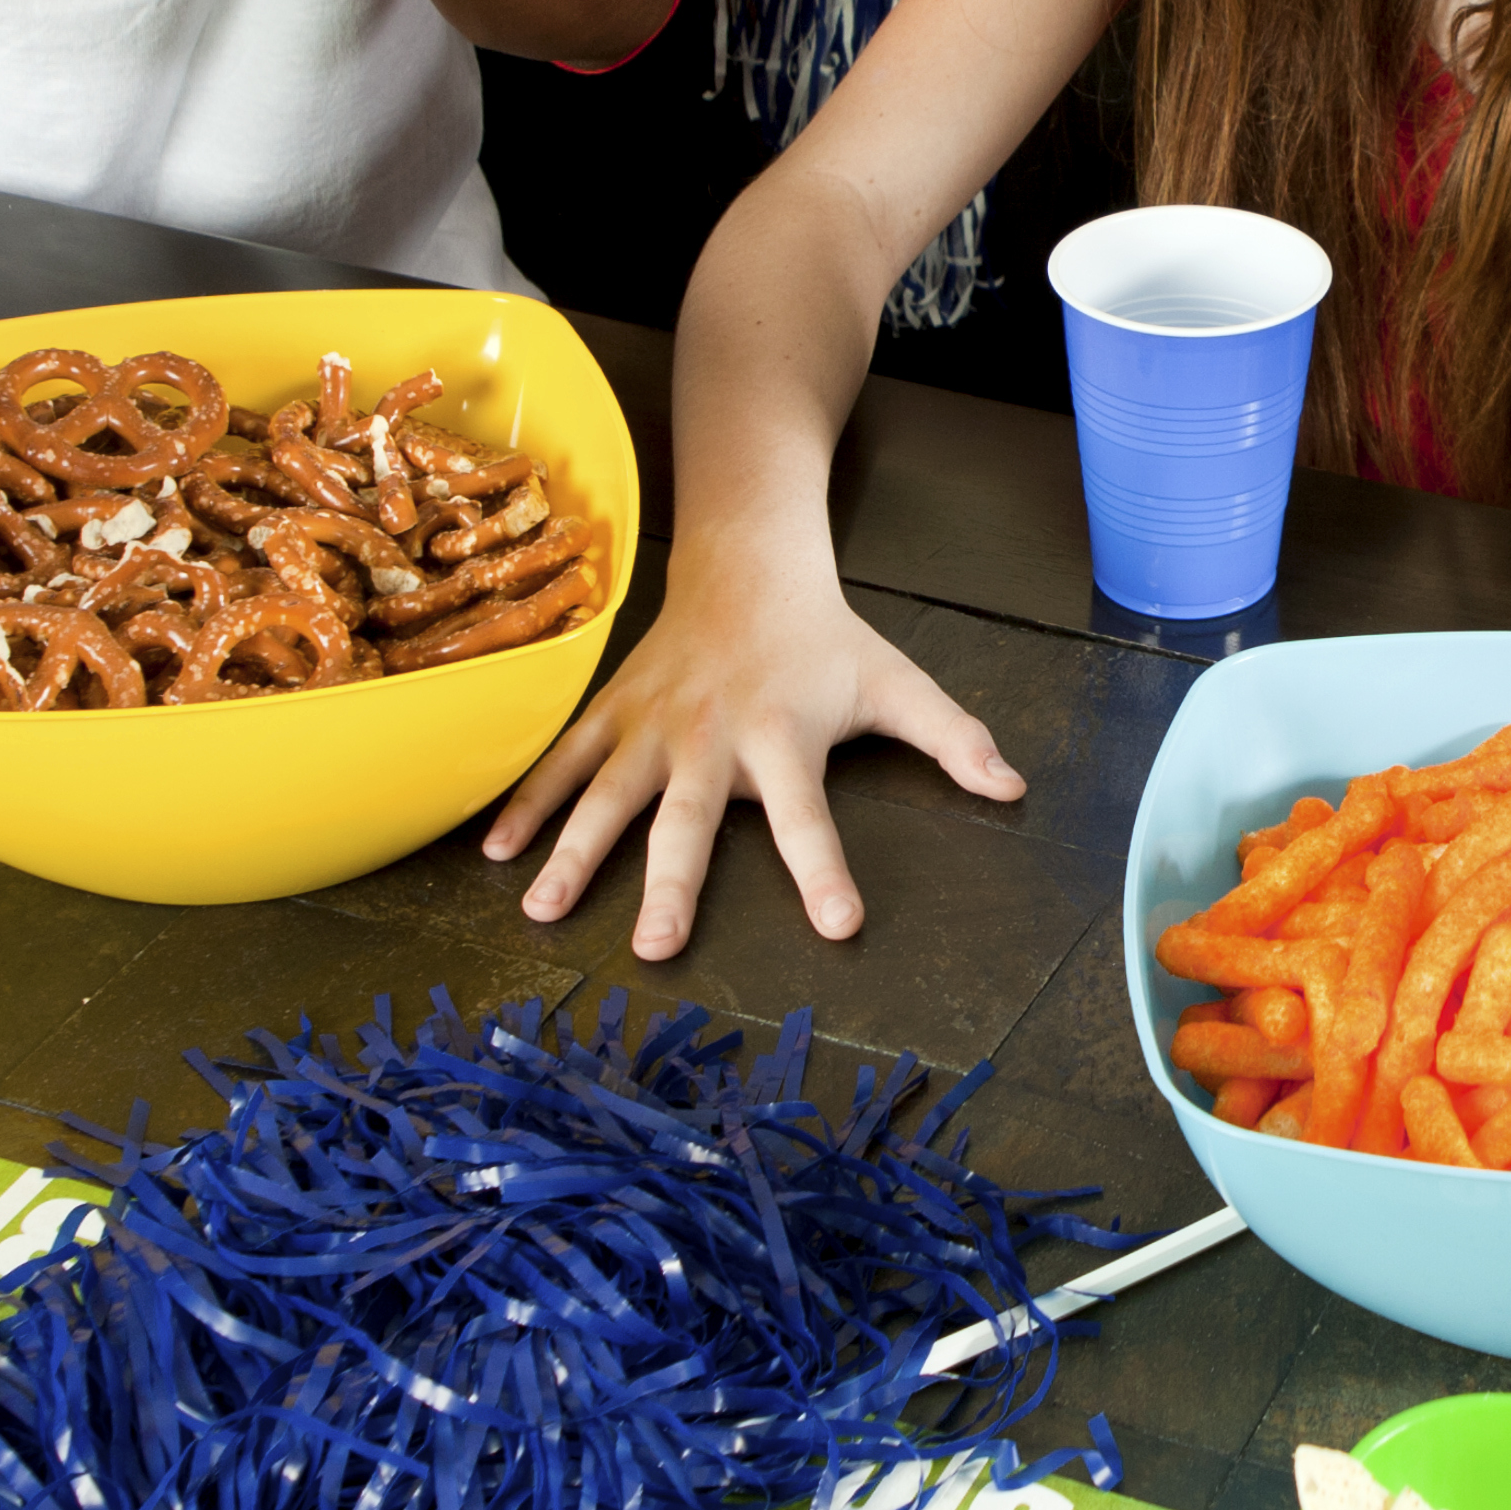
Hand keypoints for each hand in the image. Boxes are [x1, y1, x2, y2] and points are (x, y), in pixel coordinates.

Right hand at [482, 545, 1020, 960]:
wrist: (748, 561)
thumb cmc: (826, 638)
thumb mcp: (898, 684)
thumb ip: (953, 739)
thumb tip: (1014, 787)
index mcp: (784, 739)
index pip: (810, 818)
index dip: (825, 870)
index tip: (839, 925)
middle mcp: (711, 738)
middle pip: (689, 821)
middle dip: (673, 885)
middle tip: (658, 948)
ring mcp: (652, 726)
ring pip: (605, 795)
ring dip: (572, 854)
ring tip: (544, 911)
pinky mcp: (614, 712)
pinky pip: (562, 760)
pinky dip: (525, 802)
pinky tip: (497, 852)